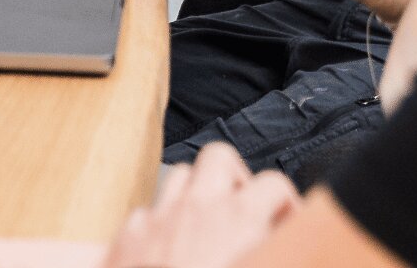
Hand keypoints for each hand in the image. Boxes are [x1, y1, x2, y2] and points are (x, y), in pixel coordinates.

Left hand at [102, 142, 298, 267]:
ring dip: (197, 193)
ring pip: (180, 176)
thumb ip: (270, 255)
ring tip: (210, 224)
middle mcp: (198, 209)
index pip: (274, 184)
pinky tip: (168, 250)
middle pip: (220, 158)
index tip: (287, 225)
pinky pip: (146, 213)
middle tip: (245, 209)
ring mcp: (160, 218)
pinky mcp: (129, 238)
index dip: (286, 204)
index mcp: (239, 219)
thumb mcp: (260, 264)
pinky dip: (160, 225)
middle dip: (236, 178)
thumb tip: (272, 253)